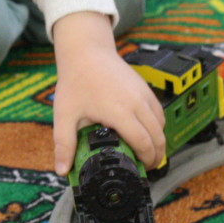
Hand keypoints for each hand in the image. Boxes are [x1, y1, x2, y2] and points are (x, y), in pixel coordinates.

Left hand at [51, 12, 164, 175]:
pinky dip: (157, 126)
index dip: (146, 161)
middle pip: (158, 136)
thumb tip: (62, 170)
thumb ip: (64, 144)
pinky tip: (146, 132)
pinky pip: (158, 111)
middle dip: (156, 155)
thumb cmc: (75, 81)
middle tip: (145, 167)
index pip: (143, 143)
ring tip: (146, 153)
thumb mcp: (64, 114)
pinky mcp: (145, 87)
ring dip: (158, 140)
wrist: (86, 51)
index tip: (141, 171)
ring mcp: (143, 94)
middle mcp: (136, 103)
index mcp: (119, 111)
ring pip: (161, 124)